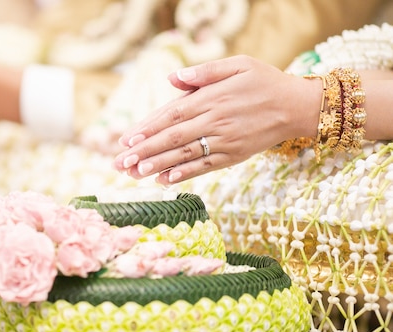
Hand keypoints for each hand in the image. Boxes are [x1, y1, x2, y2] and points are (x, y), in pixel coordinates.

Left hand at [112, 55, 320, 184]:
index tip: (126, 139)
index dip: (147, 128)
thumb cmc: (265, 81)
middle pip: (172, 138)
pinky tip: (164, 180)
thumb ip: (204, 72)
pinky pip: (204, 166)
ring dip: (157, 165)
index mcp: (212, 98)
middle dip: (143, 151)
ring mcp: (225, 141)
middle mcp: (215, 121)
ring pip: (185, 154)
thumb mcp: (238, 65)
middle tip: (119, 161)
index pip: (171, 115)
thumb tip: (172, 79)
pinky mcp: (233, 156)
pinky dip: (184, 174)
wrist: (298, 106)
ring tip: (134, 173)